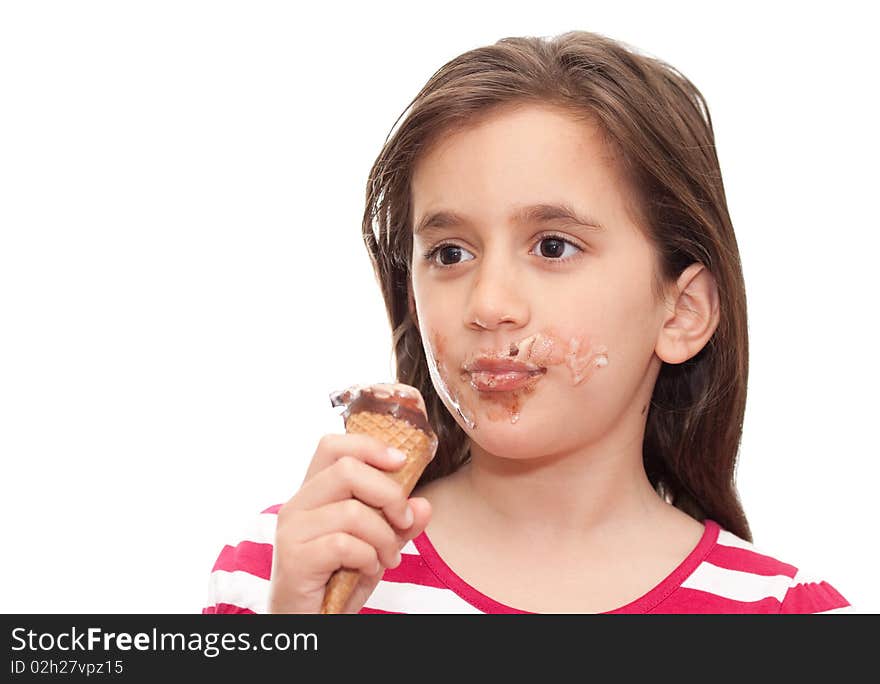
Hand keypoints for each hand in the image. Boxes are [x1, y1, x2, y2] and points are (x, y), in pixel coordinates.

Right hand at [267, 432, 431, 612]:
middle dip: (389, 493)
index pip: (333, 446)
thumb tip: (423, 505)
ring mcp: (292, 530)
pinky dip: (368, 558)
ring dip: (383, 537)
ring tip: (388, 558)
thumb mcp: (377, 547)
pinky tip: (368, 570)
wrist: (310, 623)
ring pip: (351, 511)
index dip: (369, 446)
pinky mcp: (294, 558)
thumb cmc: (338, 580)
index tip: (402, 461)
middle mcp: (297, 504)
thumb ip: (398, 524)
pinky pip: (344, 544)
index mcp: (314, 493)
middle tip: (404, 521)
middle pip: (346, 469)